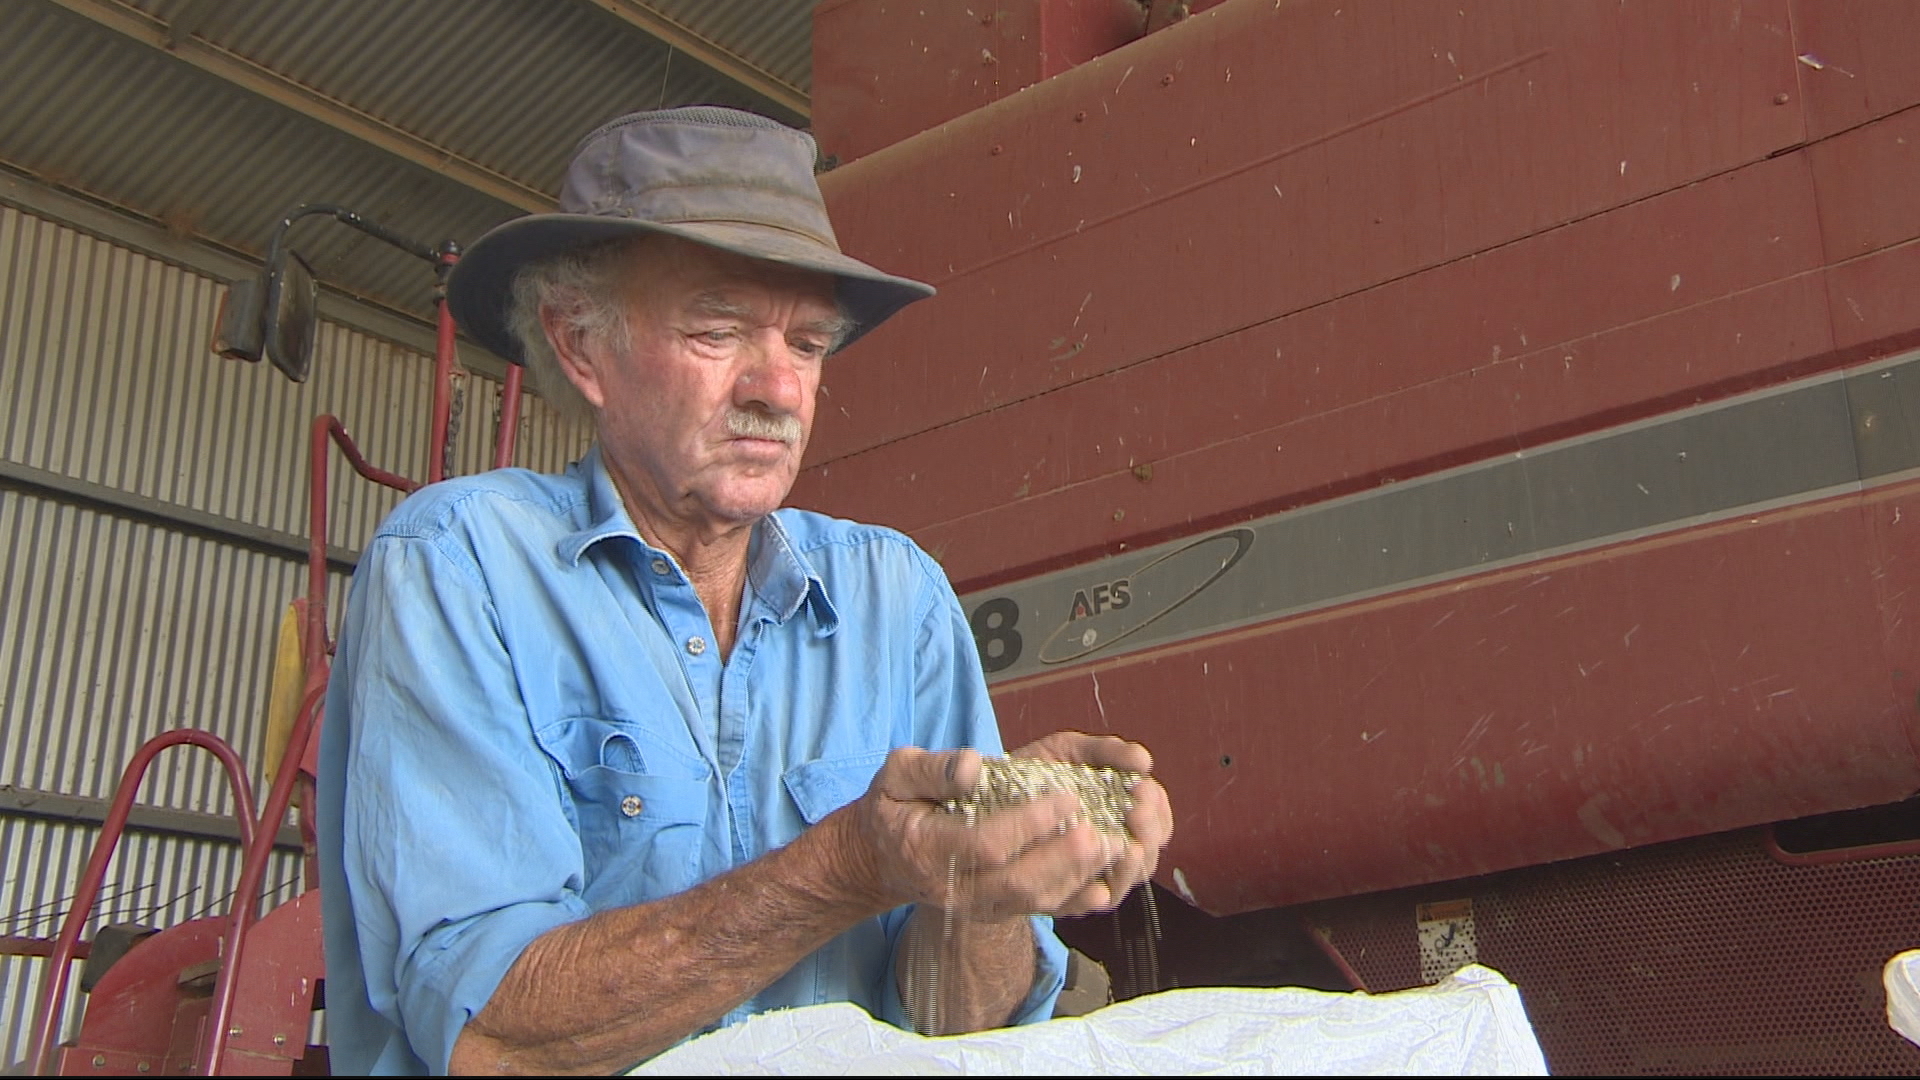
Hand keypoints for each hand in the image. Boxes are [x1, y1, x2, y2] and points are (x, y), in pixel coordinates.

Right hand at [840, 733, 1172, 920]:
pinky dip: (1081, 896)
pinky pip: (1045, 910)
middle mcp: (957, 889)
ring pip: (1038, 902)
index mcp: (929, 850)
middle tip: (1102, 829)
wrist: (886, 860)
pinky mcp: (1000, 910)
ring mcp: (981, 905)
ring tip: (1117, 846)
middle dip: (1066, 857)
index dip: (1030, 825)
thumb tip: (974, 766)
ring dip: (1082, 876)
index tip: (1066, 797)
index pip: (987, 845)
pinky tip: (1110, 876)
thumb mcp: (896, 776)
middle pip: (1020, 883)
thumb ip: (932, 769)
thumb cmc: (895, 809)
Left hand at [1012, 732, 1173, 913]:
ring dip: (1130, 864)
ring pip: (1127, 879)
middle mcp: (1113, 844)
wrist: (984, 796)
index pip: (1158, 819)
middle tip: (1134, 813)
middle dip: (1148, 832)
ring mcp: (1091, 870)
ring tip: (1121, 844)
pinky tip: (1098, 886)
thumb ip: (1107, 752)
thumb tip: (1144, 760)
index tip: (1140, 789)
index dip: (1156, 807)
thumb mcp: (1070, 752)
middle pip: (1149, 851)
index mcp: (1122, 811)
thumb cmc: (1035, 772)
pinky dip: (1098, 896)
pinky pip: (1090, 902)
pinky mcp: (1065, 892)